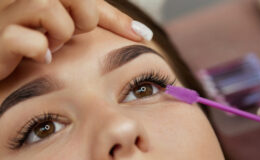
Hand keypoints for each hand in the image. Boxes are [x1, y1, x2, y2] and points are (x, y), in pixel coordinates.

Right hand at [0, 0, 151, 79]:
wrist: (3, 55)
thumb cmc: (41, 37)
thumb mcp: (73, 21)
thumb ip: (104, 19)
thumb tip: (143, 33)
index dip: (117, 19)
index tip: (142, 37)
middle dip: (82, 18)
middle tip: (71, 32)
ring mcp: (5, 11)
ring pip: (48, 10)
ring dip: (59, 34)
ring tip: (51, 43)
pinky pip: (33, 41)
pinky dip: (41, 51)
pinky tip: (40, 57)